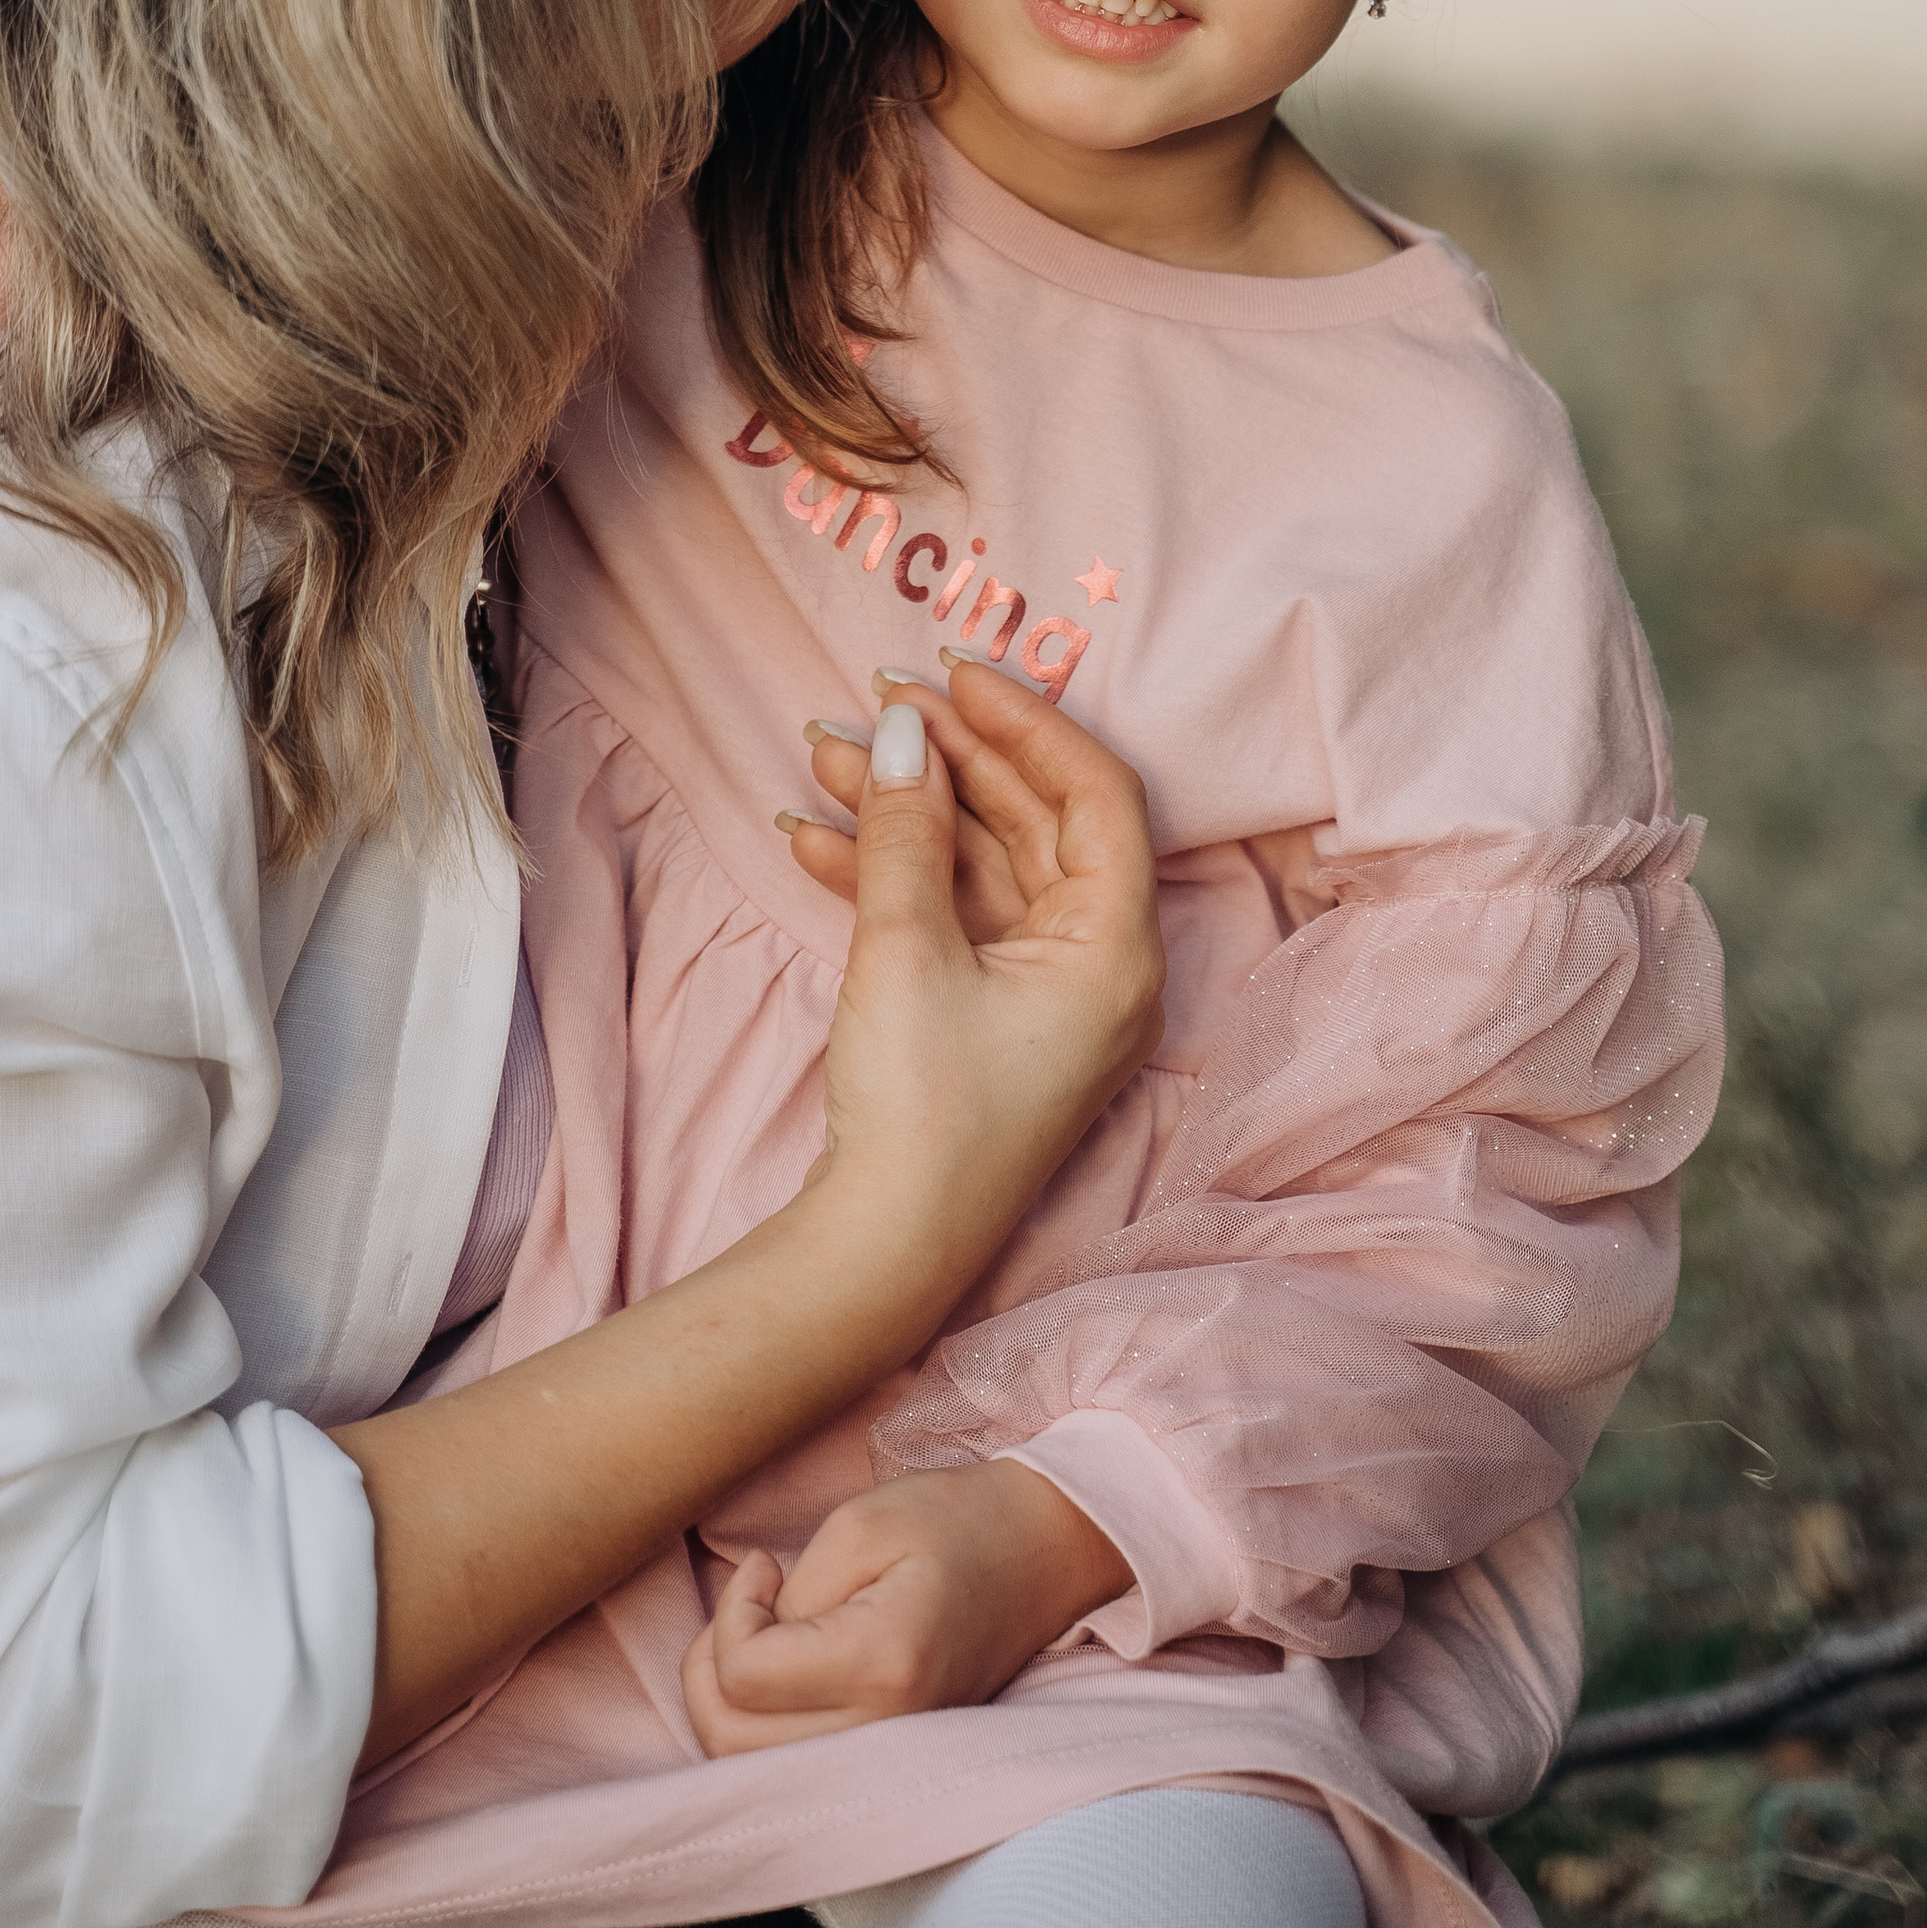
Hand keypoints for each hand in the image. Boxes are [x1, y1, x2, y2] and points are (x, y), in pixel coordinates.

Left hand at [681, 1464, 1132, 1756]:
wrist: (1045, 1552)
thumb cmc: (956, 1522)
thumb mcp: (860, 1525)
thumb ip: (790, 1598)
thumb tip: (747, 1648)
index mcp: (882, 1665)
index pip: (745, 1676)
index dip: (732, 1613)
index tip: (764, 1566)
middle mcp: (884, 1733)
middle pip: (733, 1741)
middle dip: (711, 1666)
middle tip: (750, 1602)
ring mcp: (891, 1758)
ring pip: (751, 1768)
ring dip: (729, 1700)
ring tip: (762, 1633)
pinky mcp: (890, 1761)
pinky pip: (791, 1766)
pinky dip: (761, 1725)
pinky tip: (782, 1670)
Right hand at [800, 659, 1163, 1261]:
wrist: (879, 1252)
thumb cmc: (919, 1109)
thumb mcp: (905, 951)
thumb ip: (906, 830)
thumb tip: (900, 733)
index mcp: (1115, 948)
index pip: (1094, 794)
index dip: (1025, 722)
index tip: (951, 676)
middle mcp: (1096, 965)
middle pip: (1034, 821)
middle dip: (945, 759)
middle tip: (871, 705)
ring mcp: (1042, 993)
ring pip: (981, 864)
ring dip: (902, 809)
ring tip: (819, 758)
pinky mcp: (989, 1016)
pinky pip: (950, 915)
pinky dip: (887, 872)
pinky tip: (811, 838)